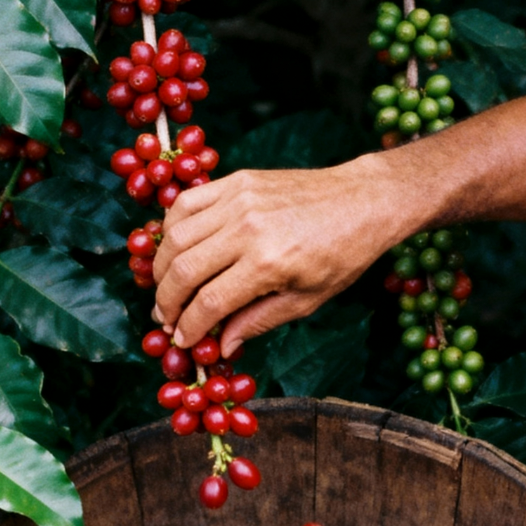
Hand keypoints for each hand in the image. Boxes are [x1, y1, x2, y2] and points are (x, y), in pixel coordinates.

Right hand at [152, 154, 417, 356]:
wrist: (364, 200)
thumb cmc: (343, 255)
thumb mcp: (308, 300)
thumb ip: (258, 321)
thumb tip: (221, 345)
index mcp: (269, 263)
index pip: (210, 302)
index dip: (189, 327)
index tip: (182, 341)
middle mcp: (247, 228)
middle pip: (183, 270)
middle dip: (166, 302)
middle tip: (165, 319)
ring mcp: (238, 199)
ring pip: (175, 236)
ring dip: (161, 268)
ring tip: (166, 289)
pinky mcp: (236, 180)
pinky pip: (186, 203)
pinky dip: (170, 228)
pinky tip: (175, 249)